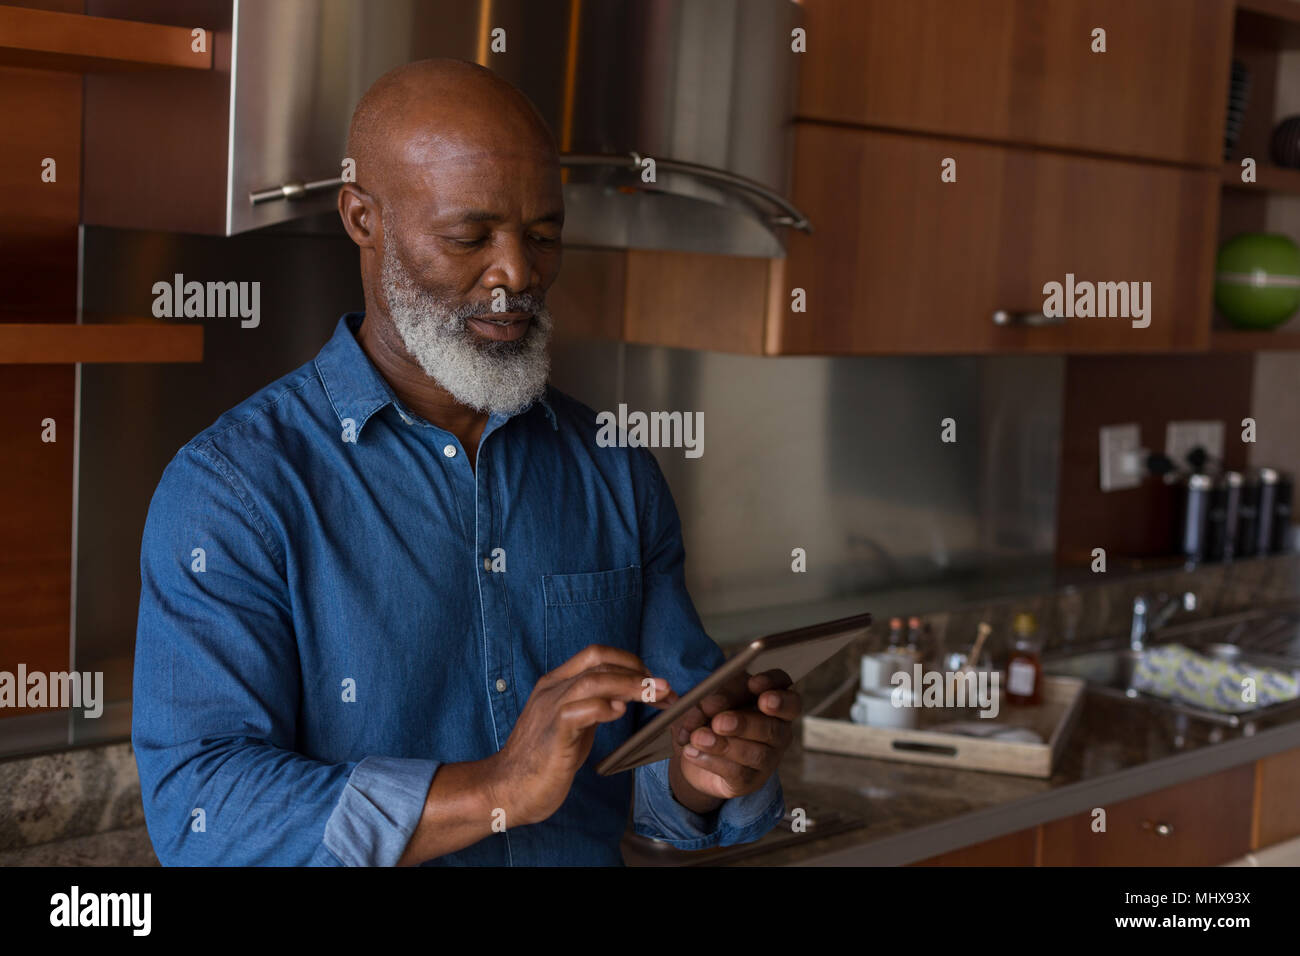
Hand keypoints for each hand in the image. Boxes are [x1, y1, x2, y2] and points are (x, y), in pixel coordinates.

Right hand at [487, 645, 673, 827]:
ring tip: (654, 695)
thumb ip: (592, 706)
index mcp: (556, 683)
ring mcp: (550, 709)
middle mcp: (553, 689)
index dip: (628, 661)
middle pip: (599, 662)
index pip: (595, 654)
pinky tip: (620, 713)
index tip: (652, 678)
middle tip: (665, 687)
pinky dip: (603, 708)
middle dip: (637, 671)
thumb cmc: (542, 759)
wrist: (507, 789)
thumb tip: (625, 697)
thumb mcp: (572, 724)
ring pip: (593, 681)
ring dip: (630, 686)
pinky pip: (578, 711)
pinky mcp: (553, 734)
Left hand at [668, 669, 798, 809]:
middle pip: (773, 725)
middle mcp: (777, 728)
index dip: (772, 683)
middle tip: (719, 722)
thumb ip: (703, 696)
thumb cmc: (706, 717)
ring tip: (698, 737)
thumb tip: (691, 697)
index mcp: (769, 698)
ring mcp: (768, 757)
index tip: (752, 684)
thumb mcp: (703, 699)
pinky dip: (711, 761)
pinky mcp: (751, 781)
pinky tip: (692, 751)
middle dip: (744, 723)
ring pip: (757, 753)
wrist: (695, 752)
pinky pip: (737, 773)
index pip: (782, 685)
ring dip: (724, 745)